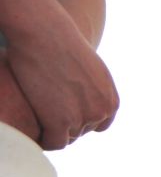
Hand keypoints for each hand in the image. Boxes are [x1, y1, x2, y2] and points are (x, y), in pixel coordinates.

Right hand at [5, 13, 115, 150]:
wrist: (45, 33)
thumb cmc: (61, 44)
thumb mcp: (92, 68)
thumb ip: (94, 88)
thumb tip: (85, 98)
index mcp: (111, 100)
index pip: (100, 124)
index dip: (81, 120)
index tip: (64, 115)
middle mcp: (101, 111)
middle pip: (82, 130)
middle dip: (65, 124)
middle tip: (45, 114)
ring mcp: (83, 118)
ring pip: (67, 137)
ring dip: (53, 131)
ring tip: (37, 120)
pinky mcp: (60, 122)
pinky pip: (54, 142)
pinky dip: (43, 140)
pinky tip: (33, 131)